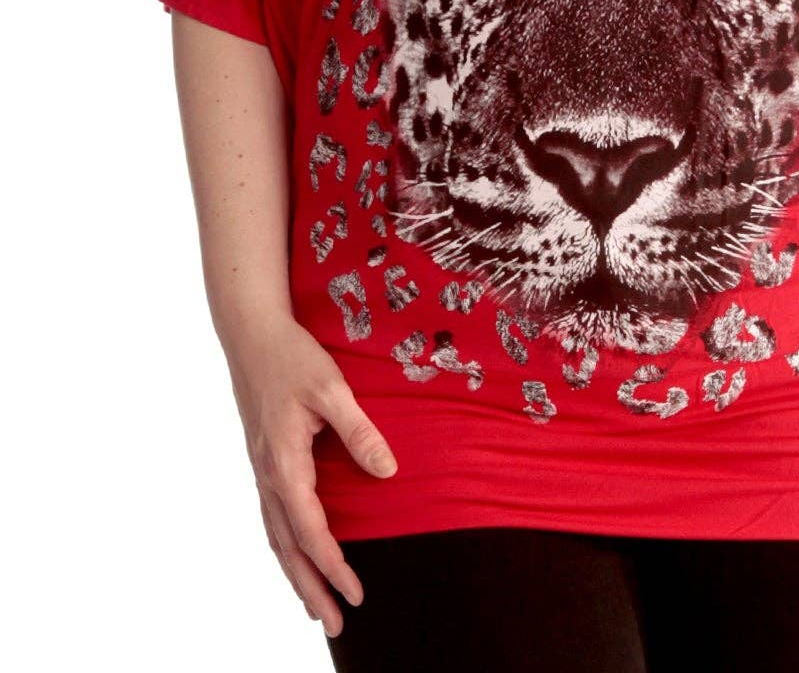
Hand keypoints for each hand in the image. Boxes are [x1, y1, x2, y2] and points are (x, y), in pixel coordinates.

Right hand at [224, 312, 398, 638]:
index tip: (356, 592)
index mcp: (285, 462)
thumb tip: (387, 472)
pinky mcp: (263, 462)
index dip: (333, 565)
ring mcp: (262, 470)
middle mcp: (269, 474)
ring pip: (276, 537)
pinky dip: (284, 547)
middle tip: (334, 625)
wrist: (251, 333)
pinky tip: (297, 557)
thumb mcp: (332, 387)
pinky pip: (272, 518)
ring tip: (315, 608)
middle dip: (310, 588)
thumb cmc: (293, 356)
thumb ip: (359, 430)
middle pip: (287, 547)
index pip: (310, 529)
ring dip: (295, 574)